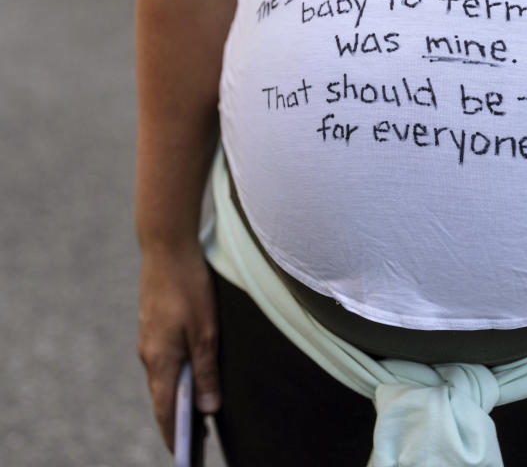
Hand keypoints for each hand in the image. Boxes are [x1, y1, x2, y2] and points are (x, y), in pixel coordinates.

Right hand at [137, 241, 220, 450]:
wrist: (166, 249)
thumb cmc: (190, 288)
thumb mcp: (207, 332)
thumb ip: (207, 371)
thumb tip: (209, 409)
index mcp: (161, 360)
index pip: (165, 410)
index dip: (175, 435)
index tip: (184, 456)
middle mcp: (149, 355)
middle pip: (162, 397)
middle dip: (178, 420)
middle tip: (197, 442)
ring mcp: (149, 341)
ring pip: (164, 378)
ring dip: (178, 398)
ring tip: (200, 414)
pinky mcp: (153, 328)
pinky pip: (164, 361)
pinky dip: (176, 377)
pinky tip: (192, 378)